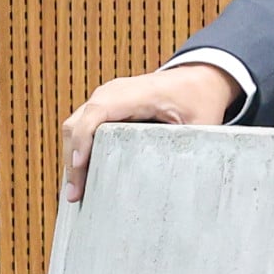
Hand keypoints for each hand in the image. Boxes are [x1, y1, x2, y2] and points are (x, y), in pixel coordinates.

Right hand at [59, 65, 239, 201]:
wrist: (197, 78)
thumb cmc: (198, 98)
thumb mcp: (202, 122)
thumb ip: (194, 145)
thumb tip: (188, 179)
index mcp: (136, 94)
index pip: (97, 112)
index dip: (84, 138)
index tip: (79, 166)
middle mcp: (113, 92)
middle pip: (77, 123)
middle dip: (71, 158)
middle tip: (74, 194)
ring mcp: (106, 98)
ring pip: (74, 126)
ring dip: (72, 156)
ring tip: (76, 190)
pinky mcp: (105, 106)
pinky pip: (83, 126)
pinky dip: (78, 148)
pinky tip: (83, 174)